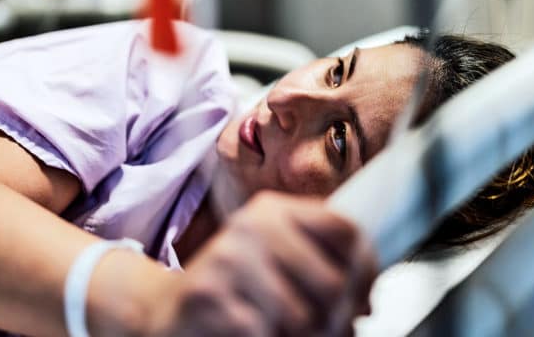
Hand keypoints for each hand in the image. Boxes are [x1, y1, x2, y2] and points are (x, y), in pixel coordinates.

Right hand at [147, 191, 377, 336]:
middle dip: (341, 321)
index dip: (366, 272)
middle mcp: (252, 226)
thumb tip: (365, 300)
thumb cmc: (233, 288)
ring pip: (304, 319)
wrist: (167, 311)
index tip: (362, 299)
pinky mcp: (208, 297)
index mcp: (273, 210)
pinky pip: (267, 335)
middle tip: (334, 331)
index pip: (345, 230)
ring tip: (296, 336)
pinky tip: (260, 335)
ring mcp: (228, 260)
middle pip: (334, 282)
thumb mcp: (274, 257)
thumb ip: (320, 262)